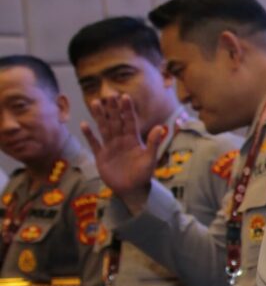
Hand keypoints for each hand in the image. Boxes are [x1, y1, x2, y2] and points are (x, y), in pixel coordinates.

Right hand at [81, 93, 166, 213]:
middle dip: (112, 108)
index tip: (124, 96)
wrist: (132, 190)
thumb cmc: (143, 175)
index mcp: (133, 139)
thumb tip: (160, 127)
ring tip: (96, 103)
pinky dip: (89, 135)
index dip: (127, 109)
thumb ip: (153, 143)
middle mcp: (121, 140)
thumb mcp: (150, 159)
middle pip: (115, 121)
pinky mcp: (101, 156)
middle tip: (108, 94)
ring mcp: (110, 147)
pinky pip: (94, 143)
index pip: (130, 121)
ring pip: (104, 128)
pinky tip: (84, 125)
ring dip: (100, 116)